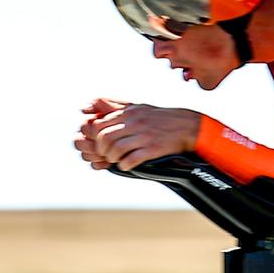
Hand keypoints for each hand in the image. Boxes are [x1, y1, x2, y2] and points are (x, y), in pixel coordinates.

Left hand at [74, 99, 201, 171]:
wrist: (186, 126)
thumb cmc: (158, 118)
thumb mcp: (136, 107)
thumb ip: (113, 107)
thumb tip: (87, 107)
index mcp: (128, 112)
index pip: (99, 125)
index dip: (95, 138)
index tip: (100, 144)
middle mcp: (134, 122)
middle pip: (105, 138)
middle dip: (102, 150)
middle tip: (106, 155)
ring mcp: (144, 136)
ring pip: (116, 149)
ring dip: (112, 158)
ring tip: (116, 160)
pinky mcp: (153, 149)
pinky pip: (131, 159)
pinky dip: (125, 165)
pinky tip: (126, 165)